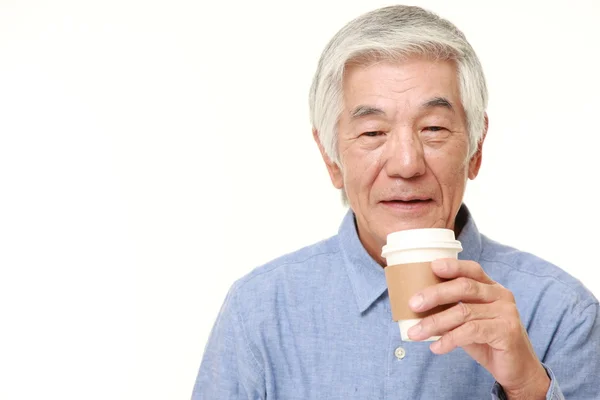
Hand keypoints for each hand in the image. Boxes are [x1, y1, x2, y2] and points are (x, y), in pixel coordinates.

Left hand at [407, 258, 549, 398]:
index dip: (452, 266)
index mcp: (491, 288)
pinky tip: (435, 347)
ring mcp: (505, 313)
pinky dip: (449, 340)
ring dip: (435, 322)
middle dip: (435, 294)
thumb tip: (416, 306)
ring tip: (415, 333)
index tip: (431, 266)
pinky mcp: (506, 331)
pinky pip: (471, 331)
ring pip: (464, 312)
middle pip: (464, 287)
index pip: (472, 270)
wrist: (517, 369)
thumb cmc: (487, 341)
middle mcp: (501, 295)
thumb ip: (451, 309)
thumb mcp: (468, 321)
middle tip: (413, 304)